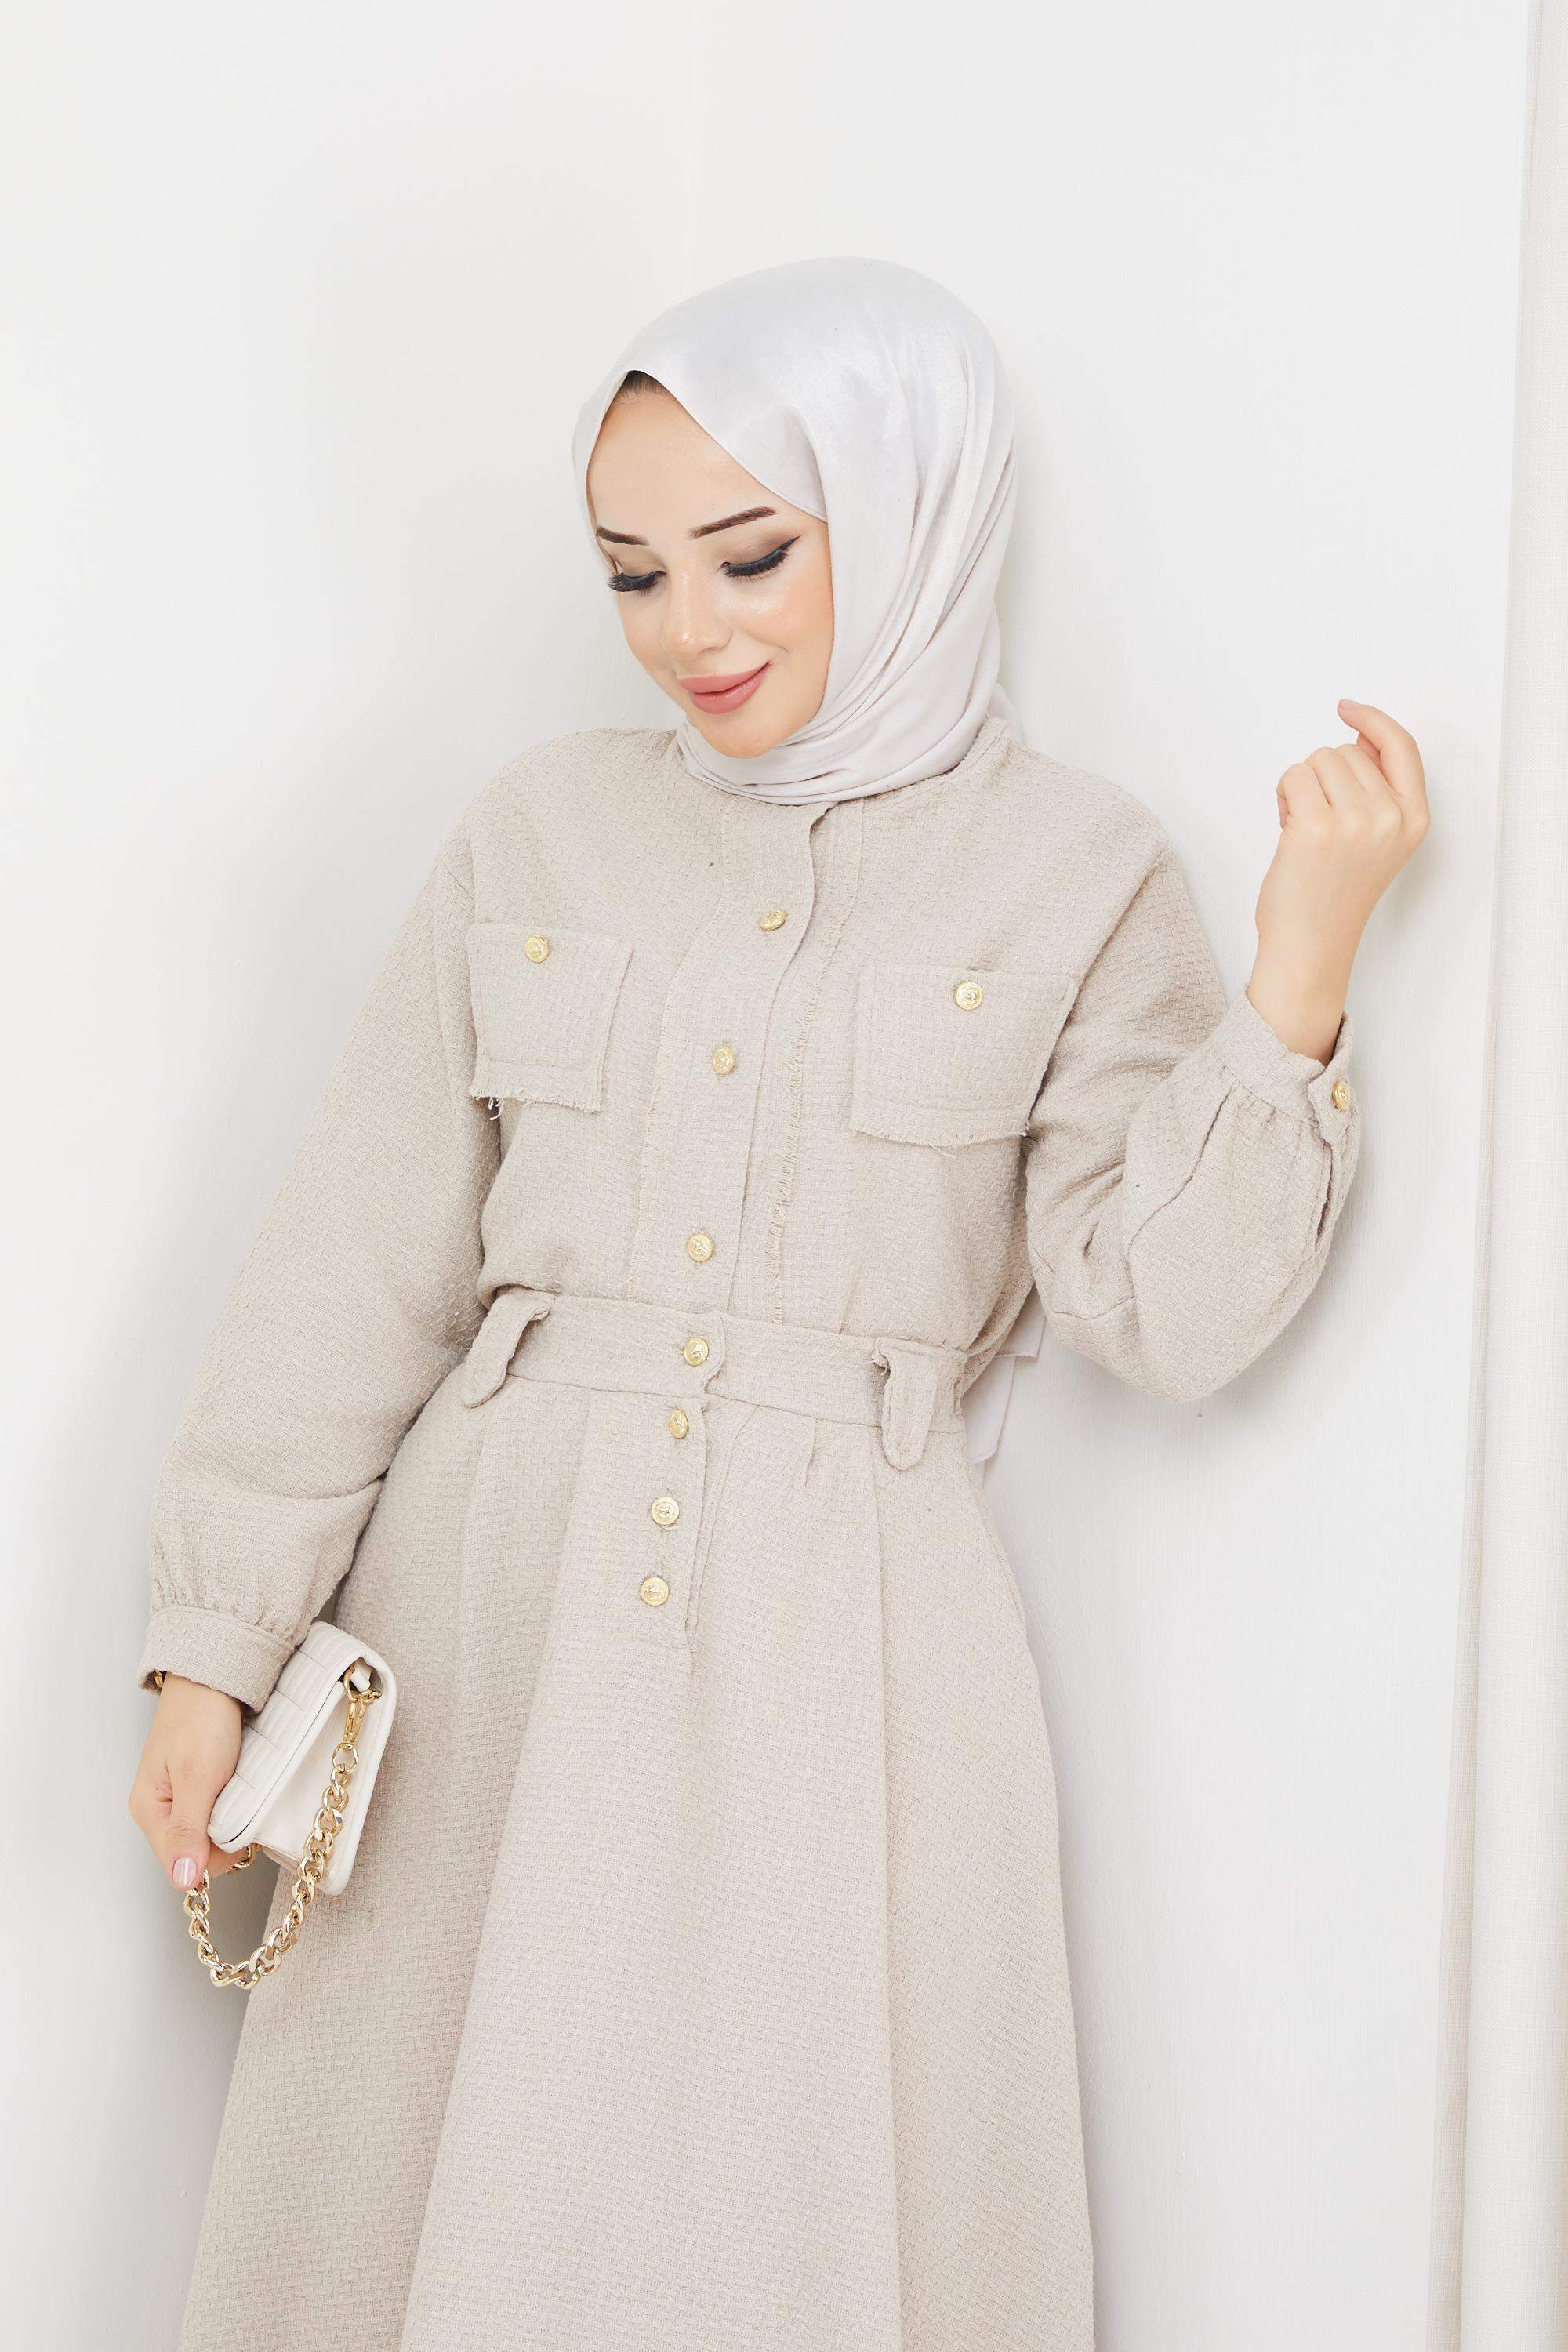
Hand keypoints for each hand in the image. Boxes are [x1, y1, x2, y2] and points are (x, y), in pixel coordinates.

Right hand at [129, 1674, 243, 1890]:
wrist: (214, 1676)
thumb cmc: (202, 1718)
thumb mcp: (198, 1777)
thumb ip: (189, 1830)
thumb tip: (183, 1880)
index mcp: (149, 1811)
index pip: (182, 1865)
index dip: (216, 1858)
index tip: (240, 1834)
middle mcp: (161, 1810)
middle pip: (198, 1853)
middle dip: (226, 1839)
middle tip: (243, 1804)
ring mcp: (180, 1799)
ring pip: (211, 1835)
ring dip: (233, 1821)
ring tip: (241, 1790)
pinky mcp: (199, 1787)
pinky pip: (219, 1814)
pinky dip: (235, 1807)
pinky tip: (241, 1787)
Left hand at [1248, 700, 1429, 1060]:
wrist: (1310, 947)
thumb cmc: (1333, 897)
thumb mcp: (1376, 842)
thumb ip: (1375, 792)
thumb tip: (1357, 741)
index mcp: (1413, 820)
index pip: (1402, 747)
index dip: (1373, 721)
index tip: (1348, 709)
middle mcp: (1390, 817)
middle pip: (1346, 752)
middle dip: (1324, 778)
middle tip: (1320, 825)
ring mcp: (1355, 821)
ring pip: (1317, 760)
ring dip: (1301, 787)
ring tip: (1305, 830)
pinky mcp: (1316, 826)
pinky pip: (1293, 777)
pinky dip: (1283, 797)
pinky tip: (1288, 831)